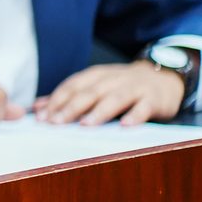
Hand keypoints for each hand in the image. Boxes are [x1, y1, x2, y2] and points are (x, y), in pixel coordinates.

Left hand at [35, 62, 184, 126]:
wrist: (164, 77)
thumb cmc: (123, 86)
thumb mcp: (96, 85)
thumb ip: (69, 97)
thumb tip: (38, 107)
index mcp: (96, 75)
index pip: (73, 86)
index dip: (57, 100)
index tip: (42, 117)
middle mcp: (113, 79)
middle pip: (90, 92)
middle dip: (71, 107)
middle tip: (56, 123)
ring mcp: (135, 88)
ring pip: (115, 98)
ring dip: (99, 111)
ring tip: (85, 124)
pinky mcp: (154, 99)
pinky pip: (144, 107)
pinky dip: (135, 115)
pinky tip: (125, 125)